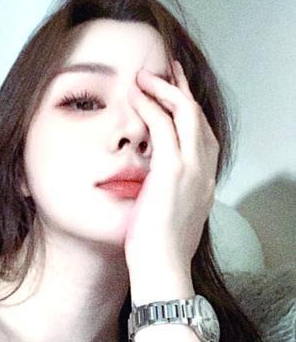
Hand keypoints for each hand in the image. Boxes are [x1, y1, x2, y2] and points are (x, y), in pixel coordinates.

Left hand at [124, 61, 218, 278]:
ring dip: (165, 89)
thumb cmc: (159, 255)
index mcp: (205, 185)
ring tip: (145, 74)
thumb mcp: (168, 221)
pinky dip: (150, 104)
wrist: (163, 271)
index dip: (189, 111)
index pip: (203, 136)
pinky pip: (163, 124)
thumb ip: (167, 200)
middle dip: (181, 89)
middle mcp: (205, 173)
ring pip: (186, 113)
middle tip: (165, 70)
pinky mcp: (173, 171)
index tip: (175, 94)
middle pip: (199, 117)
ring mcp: (193, 170)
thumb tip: (153, 195)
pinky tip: (136, 93)